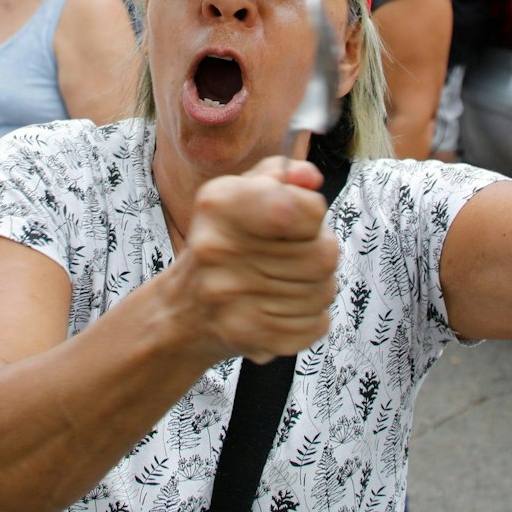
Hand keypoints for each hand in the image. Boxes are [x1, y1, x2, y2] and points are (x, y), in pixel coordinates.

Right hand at [172, 156, 339, 364]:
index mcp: (219, 206)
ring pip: (324, 290)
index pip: (295, 207)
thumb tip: (310, 178)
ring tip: (287, 280)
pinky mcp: (252, 335)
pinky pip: (317, 323)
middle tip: (295, 253)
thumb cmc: (224, 242)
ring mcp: (234, 298)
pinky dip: (310, 316)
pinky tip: (283, 306)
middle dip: (319, 251)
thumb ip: (279, 175)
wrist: (187, 310)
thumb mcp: (239, 194)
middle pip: (324, 253)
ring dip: (317, 285)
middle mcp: (220, 250)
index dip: (312, 212)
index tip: (301, 218)